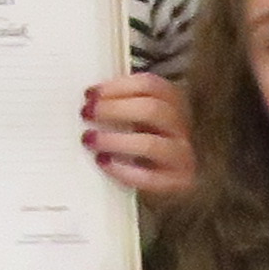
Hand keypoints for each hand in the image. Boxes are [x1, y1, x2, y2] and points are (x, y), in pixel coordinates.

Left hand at [86, 73, 196, 204]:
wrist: (167, 184)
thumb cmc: (145, 143)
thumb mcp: (138, 117)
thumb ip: (121, 104)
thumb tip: (89, 100)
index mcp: (173, 103)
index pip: (150, 85)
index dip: (117, 87)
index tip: (90, 94)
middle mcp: (181, 127)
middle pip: (153, 110)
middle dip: (114, 109)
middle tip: (86, 113)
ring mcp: (182, 155)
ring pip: (151, 144)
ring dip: (115, 140)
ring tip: (89, 139)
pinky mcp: (177, 183)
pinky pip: (148, 177)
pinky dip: (122, 170)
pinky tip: (103, 162)